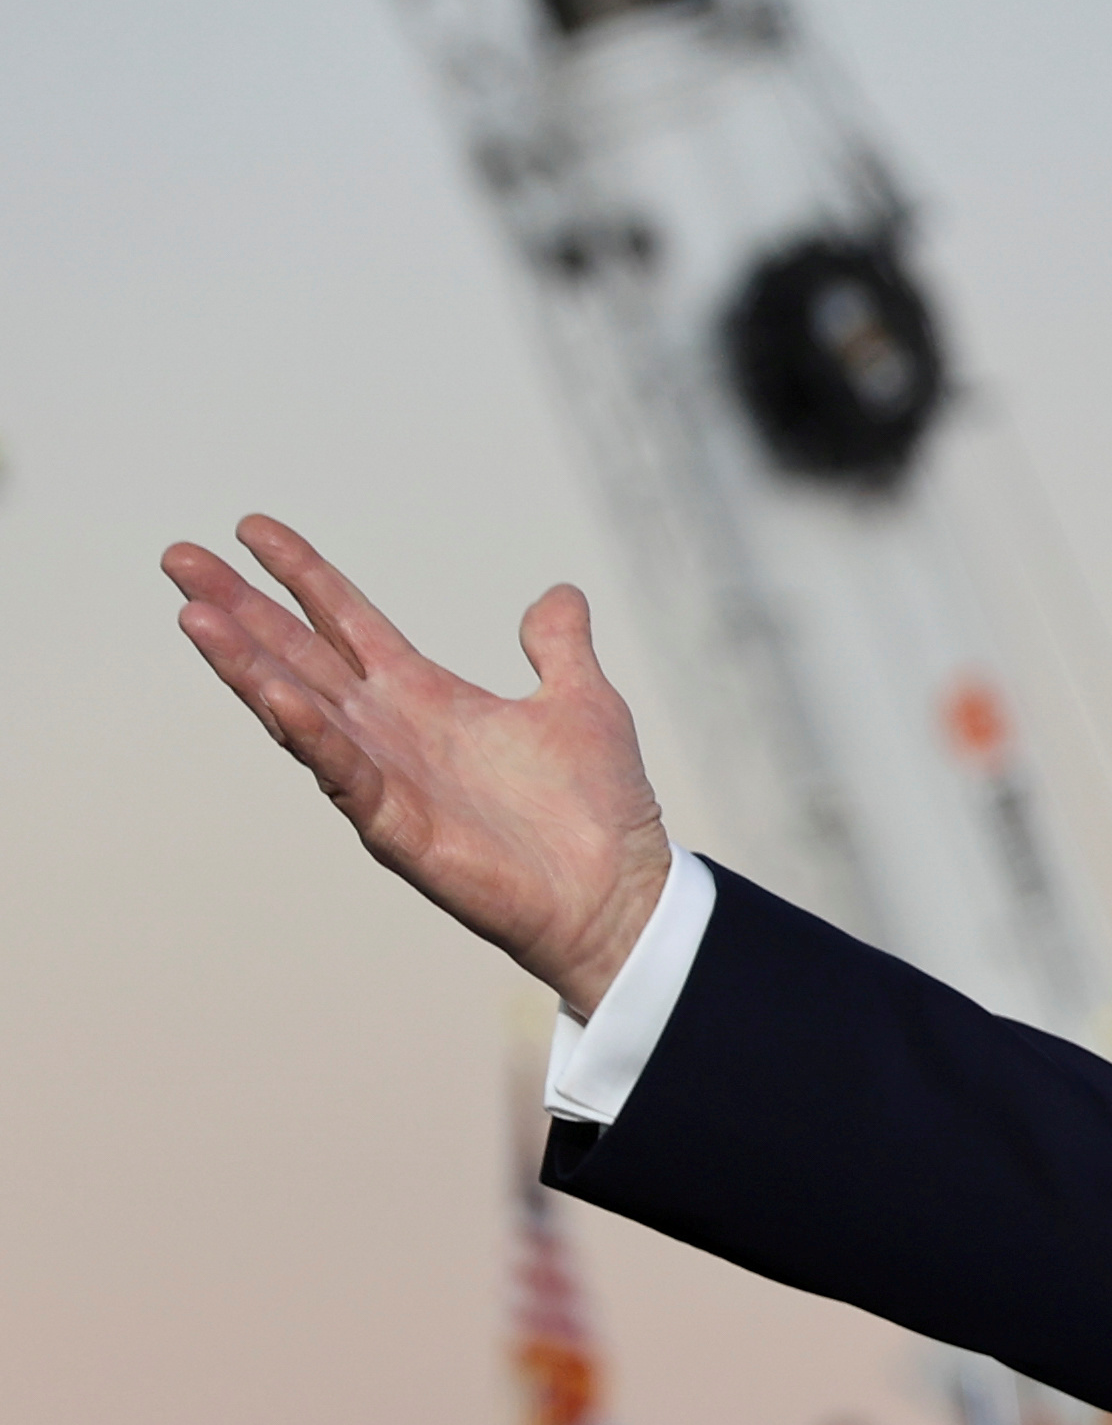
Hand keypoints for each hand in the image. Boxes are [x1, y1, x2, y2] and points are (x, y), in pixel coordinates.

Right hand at [162, 516, 674, 1016]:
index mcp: (427, 697)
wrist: (620, 897)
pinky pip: (343, 772)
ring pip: (299, 709)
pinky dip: (309, 733)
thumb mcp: (582, 702)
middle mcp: (393, 731)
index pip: (346, 621)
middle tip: (179, 559)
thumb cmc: (599, 810)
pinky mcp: (397, 827)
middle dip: (240, 609)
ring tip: (195, 615)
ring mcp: (388, 779)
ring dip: (247, 665)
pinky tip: (273, 693)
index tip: (251, 528)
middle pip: (299, 655)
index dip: (302, 575)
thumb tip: (559, 594)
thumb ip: (560, 646)